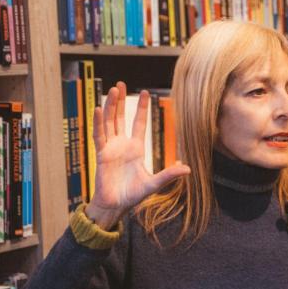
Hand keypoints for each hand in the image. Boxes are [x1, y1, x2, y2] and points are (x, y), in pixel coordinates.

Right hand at [87, 82, 190, 228]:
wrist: (116, 205)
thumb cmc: (133, 195)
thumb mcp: (154, 183)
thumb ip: (169, 175)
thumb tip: (188, 169)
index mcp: (136, 149)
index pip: (138, 123)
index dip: (141, 108)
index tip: (145, 92)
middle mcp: (122, 145)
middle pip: (121, 118)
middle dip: (121, 101)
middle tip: (120, 83)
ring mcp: (110, 148)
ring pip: (109, 122)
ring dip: (110, 106)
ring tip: (112, 90)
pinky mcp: (101, 154)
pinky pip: (99, 135)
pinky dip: (98, 122)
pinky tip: (99, 109)